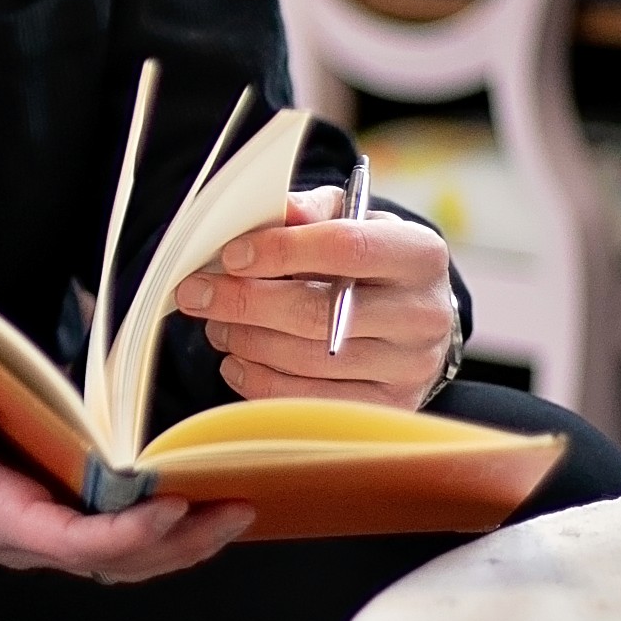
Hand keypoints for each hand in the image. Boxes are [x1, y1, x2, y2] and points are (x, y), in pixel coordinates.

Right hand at [0, 347, 251, 582]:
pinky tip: (197, 510)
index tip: (170, 506)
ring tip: (236, 512)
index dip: (123, 533)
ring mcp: (38, 534)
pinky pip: (114, 543)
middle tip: (238, 508)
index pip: (67, 541)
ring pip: (121, 562)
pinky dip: (161, 534)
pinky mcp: (48, 522)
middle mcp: (20, 536)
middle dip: (179, 543)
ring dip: (181, 544)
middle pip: (113, 563)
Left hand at [174, 186, 456, 410]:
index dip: (280, 251)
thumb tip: (275, 212)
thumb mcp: (353, 221)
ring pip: (305, 361)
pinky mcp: (387, 409)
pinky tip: (237, 360)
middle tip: (197, 293)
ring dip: (246, 341)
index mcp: (420, 255)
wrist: (417, 319)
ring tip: (217, 324)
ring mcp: (409, 369)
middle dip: (243, 302)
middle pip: (316, 314)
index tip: (231, 255)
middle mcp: (423, 315)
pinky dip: (258, 381)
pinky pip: (307, 401)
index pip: (345, 248)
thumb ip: (312, 211)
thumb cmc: (373, 263)